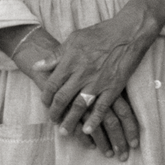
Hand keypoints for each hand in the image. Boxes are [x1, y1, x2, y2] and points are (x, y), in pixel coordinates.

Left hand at [0, 22, 136, 155]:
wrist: (127, 32)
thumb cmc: (99, 34)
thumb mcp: (74, 39)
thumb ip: (55, 55)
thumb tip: (37, 65)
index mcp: (70, 61)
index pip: (51, 85)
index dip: (46, 98)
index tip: (45, 104)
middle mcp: (81, 74)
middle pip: (62, 99)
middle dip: (55, 113)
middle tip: (53, 120)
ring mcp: (97, 82)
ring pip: (79, 107)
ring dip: (71, 121)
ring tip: (65, 131)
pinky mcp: (113, 87)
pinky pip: (101, 108)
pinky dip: (94, 121)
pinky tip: (87, 131)